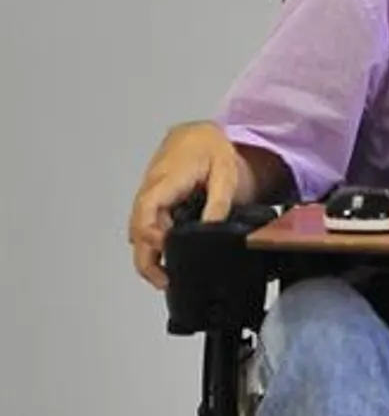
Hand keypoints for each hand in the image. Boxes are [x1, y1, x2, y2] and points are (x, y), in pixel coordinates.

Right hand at [127, 120, 245, 289]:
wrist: (198, 134)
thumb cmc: (209, 147)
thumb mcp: (224, 171)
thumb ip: (219, 200)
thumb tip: (212, 227)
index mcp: (164, 183)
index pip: (146, 215)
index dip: (153, 238)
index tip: (170, 255)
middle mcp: (150, 192)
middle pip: (137, 232)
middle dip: (146, 260)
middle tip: (164, 281)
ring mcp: (148, 199)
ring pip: (139, 233)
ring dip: (149, 255)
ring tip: (166, 278)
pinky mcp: (153, 204)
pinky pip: (147, 227)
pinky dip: (154, 244)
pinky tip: (168, 258)